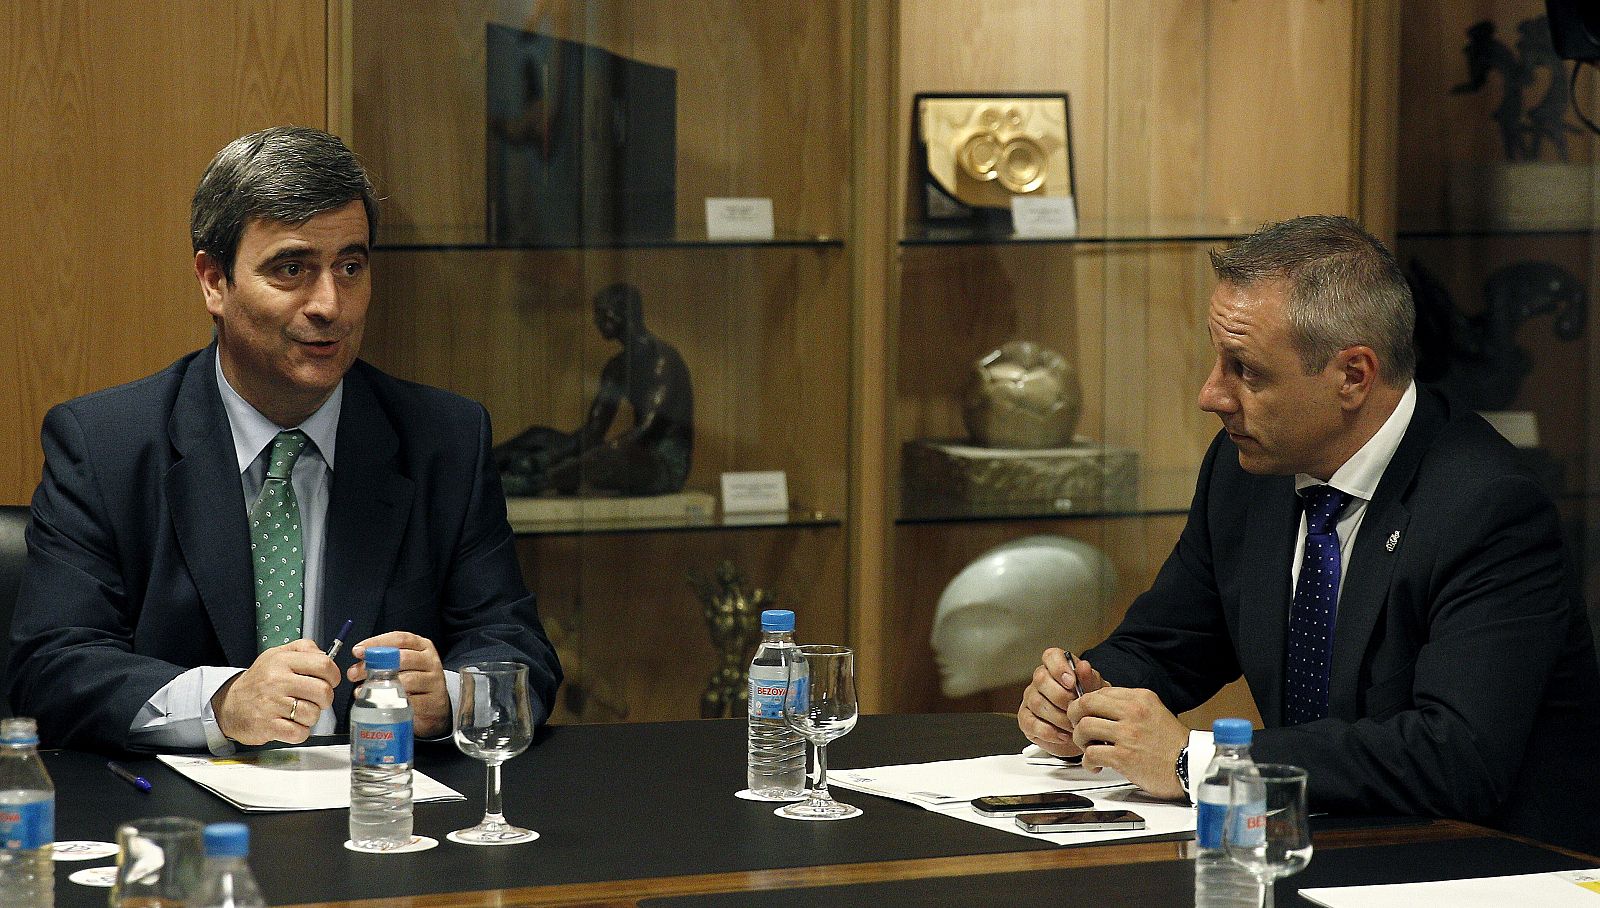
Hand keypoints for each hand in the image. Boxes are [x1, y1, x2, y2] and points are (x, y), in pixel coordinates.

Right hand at [212, 639, 338, 745]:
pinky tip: (290, 724)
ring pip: (313, 714)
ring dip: (311, 717)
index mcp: (282, 661)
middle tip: (315, 700)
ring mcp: (272, 704)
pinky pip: (299, 733)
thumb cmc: (258, 681)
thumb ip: (303, 649)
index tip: (330, 681)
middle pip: (323, 691)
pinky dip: (300, 732)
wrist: (229, 705)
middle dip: (325, 699)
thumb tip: (326, 654)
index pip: (323, 664)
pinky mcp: (268, 726)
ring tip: (298, 712)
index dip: (333, 675)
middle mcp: (277, 681)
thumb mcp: (276, 655)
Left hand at [349, 631, 450, 736]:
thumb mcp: (403, 664)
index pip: (400, 638)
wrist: (435, 704)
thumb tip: (358, 663)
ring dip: (381, 686)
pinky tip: (380, 703)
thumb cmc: (414, 680)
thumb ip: (385, 660)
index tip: (357, 651)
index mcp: (423, 646)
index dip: (377, 643)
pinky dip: (393, 702)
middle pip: (402, 658)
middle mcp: (430, 661)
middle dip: (374, 665)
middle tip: (354, 673)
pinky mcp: (433, 701)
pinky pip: (410, 701)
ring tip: (364, 690)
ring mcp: (434, 681)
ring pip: (407, 680)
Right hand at [1017, 647, 1105, 756]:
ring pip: (1037, 703)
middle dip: (1061, 697)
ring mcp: (1030, 698)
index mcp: (1057, 666)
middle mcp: (1040, 679)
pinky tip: (1062, 736)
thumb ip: (1089, 678)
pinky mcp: (1026, 718)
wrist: (1086, 727)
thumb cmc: (1088, 704)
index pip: (1051, 656)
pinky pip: (1030, 722)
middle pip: (1041, 680)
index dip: (1059, 668)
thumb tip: (1083, 666)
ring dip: (1058, 717)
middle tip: (1076, 710)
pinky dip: (1047, 731)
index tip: (1072, 682)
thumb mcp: (1095, 690)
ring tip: (1074, 727)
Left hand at [1067, 686, 1189, 799]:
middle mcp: (1133, 712)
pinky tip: (1095, 764)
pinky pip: (1091, 753)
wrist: (1190, 766)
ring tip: (1087, 748)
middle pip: (1085, 704)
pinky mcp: (1124, 756)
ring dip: (1079, 740)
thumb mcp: (1153, 712)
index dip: (1084, 703)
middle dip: (1074, 716)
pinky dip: (1087, 761)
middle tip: (1076, 727)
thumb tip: (1097, 705)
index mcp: (1140, 698)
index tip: (1082, 714)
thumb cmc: (1171, 744)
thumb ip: (1128, 706)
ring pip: (1084, 727)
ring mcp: (1128, 734)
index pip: (1099, 692)